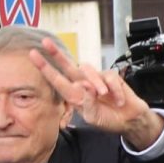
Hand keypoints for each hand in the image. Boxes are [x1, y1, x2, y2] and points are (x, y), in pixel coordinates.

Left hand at [32, 35, 163, 142]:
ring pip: (89, 70)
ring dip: (95, 83)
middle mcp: (84, 84)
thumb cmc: (108, 119)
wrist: (129, 120)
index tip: (34, 56)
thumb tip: (82, 86)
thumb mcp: (93, 117)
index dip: (45, 68)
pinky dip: (114, 90)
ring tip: (103, 96)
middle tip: (46, 43)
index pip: (57, 80)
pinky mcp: (111, 77)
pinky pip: (109, 77)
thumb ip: (85, 103)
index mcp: (75, 95)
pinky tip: (118, 100)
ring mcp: (97, 79)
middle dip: (56, 54)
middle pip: (68, 65)